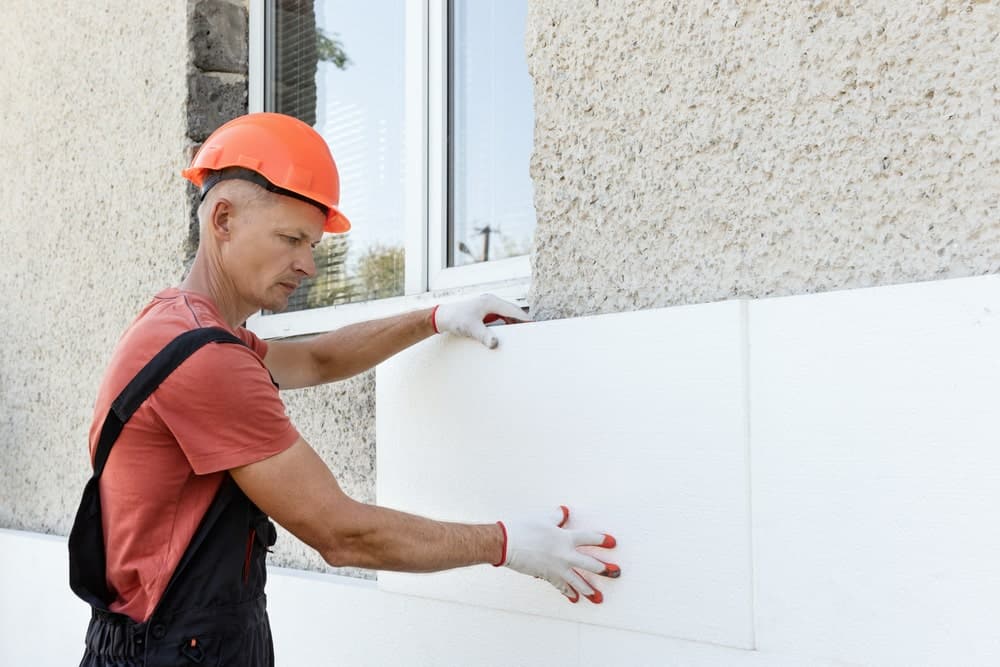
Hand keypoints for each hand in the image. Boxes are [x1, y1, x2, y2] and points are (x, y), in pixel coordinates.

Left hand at [431, 294, 530, 348]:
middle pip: (513, 311)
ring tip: (526, 333)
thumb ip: (484, 336)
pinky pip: (501, 316)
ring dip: (515, 322)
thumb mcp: (471, 328)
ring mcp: (489, 305)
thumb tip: (495, 344)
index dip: (524, 318)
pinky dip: (508, 323)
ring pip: (508, 313)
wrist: (442, 316)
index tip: (535, 325)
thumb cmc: (456, 319)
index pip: (513, 310)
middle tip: (534, 330)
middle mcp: (491, 301)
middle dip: (523, 320)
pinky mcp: (486, 311)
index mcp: (491, 302)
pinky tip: (511, 332)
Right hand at [497, 506, 619, 603]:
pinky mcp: (547, 576)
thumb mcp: (543, 518)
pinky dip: (569, 593)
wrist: (505, 543)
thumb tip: (564, 512)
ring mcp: (557, 568)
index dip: (602, 540)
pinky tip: (575, 598)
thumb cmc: (523, 528)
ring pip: (578, 581)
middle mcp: (565, 555)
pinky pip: (561, 586)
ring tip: (598, 597)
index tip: (612, 543)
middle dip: (605, 570)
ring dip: (590, 589)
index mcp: (566, 538)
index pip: (590, 539)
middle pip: (590, 564)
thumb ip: (557, 516)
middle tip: (616, 573)